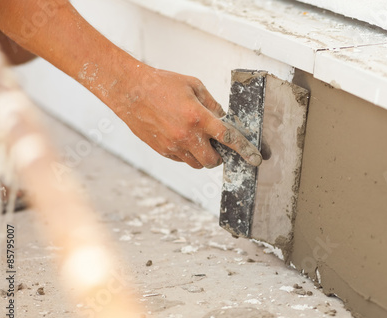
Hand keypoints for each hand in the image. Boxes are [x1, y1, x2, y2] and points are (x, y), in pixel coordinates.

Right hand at [112, 65, 262, 168]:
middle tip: (216, 146)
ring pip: (197, 164)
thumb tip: (224, 120)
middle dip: (219, 157)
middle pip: (213, 160)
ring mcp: (173, 146)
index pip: (229, 138)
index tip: (256, 159)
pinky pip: (182, 160)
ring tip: (197, 140)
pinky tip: (182, 139)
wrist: (130, 91)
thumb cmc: (162, 84)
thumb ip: (212, 105)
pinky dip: (187, 154)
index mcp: (198, 117)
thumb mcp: (193, 86)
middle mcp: (187, 135)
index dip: (245, 150)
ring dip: (203, 156)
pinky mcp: (162, 150)